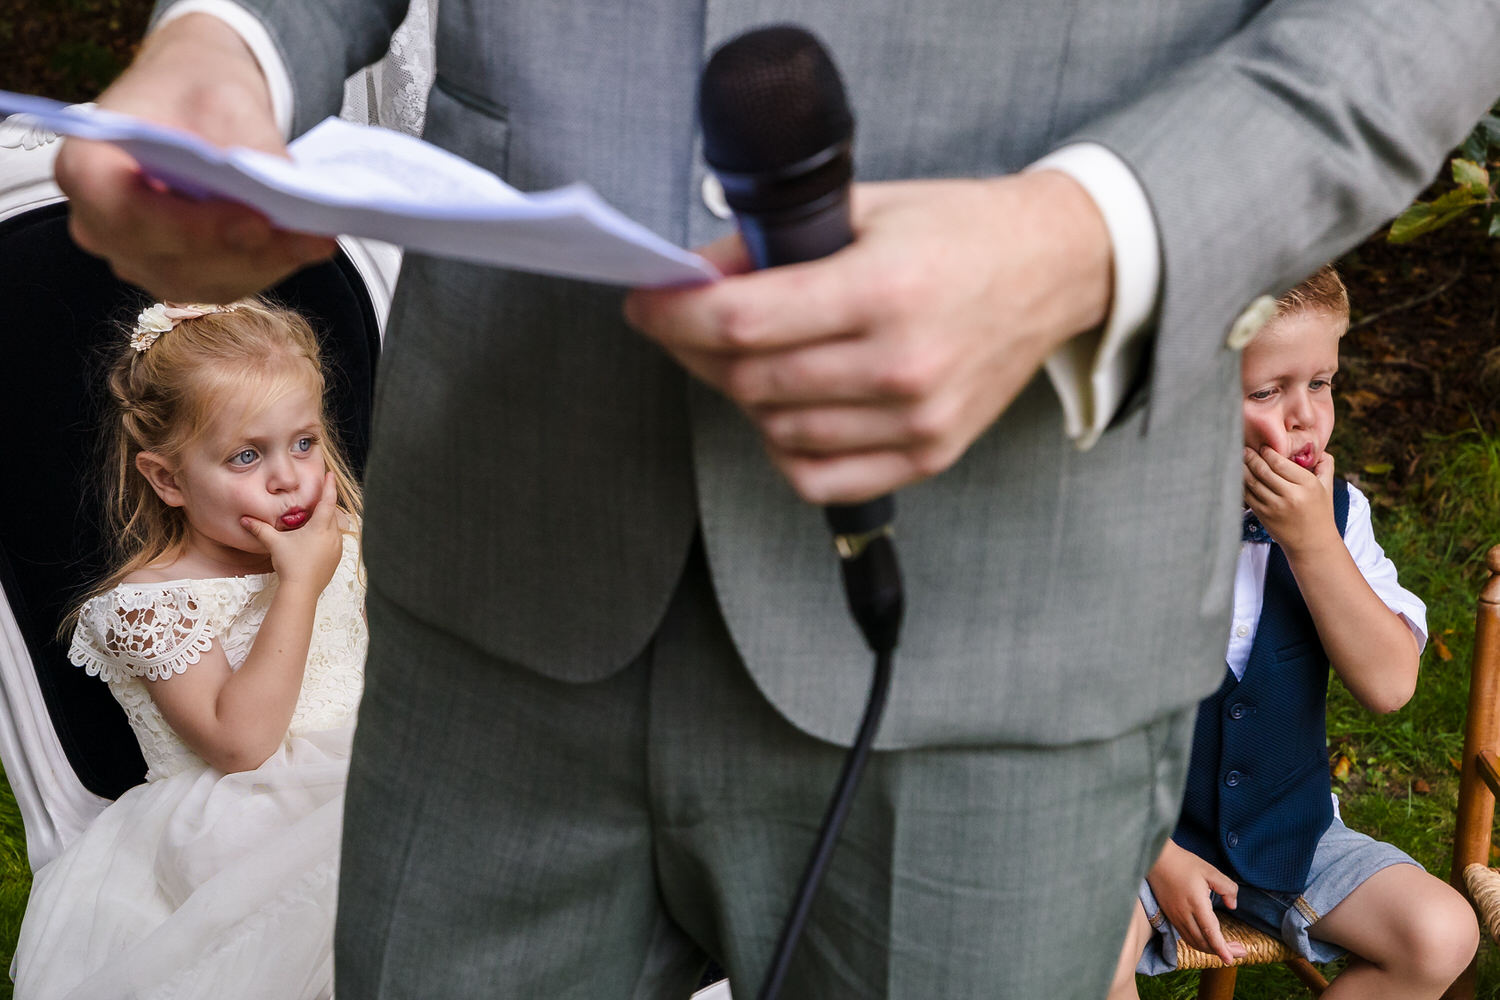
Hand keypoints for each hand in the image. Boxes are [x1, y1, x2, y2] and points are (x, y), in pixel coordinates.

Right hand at [54, 14, 335, 301]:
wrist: (192, 103)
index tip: (255, 222)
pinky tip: (304, 247)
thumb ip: (248, 144)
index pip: (128, 215)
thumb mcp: (222, 98)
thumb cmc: (191, 93)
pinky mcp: (175, 273)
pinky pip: (220, 283)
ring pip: (201, 281)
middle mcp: (100, 224)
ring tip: (315, 240)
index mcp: (86, 168)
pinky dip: (266, 268)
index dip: (194, 228)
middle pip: (169, 259)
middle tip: (303, 237)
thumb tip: (287, 189)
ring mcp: (136, 257)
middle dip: (243, 253)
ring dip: (264, 265)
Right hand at [240, 473, 342, 594]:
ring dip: (326, 522)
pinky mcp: (336, 559)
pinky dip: (327, 536)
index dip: (329, 486)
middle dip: (324, 505)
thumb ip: (260, 529)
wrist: (302, 590)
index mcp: (320, 527)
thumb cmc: (290, 564)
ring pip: (334, 528)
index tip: (331, 475)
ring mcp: (337, 548)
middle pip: (331, 514)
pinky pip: (334, 541)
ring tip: (314, 519)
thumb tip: (244, 519)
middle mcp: (333, 536)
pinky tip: (315, 539)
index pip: (328, 501)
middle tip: (317, 497)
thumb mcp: (274, 543)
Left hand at [623, 172, 1111, 503]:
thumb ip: (775, 243)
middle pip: (751, 381)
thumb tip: (696, 277)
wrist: (1053, 268)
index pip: (741, 322)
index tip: (644, 304)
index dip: (673, 316)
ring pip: (778, 432)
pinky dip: (784, 449)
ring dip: (743, 397)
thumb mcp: (865, 208)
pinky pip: (820, 478)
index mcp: (882, 289)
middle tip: (686, 326)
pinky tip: (785, 410)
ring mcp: (916, 419)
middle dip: (697, 353)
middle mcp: (900, 364)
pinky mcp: (929, 453)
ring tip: (750, 358)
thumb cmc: (960, 231)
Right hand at [1146, 841, 1246, 966]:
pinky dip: (1200, 943)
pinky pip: (1186, 936)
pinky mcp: (1170, 916)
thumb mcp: (1210, 871)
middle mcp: (1184, 914)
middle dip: (1222, 952)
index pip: (1210, 933)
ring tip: (1228, 948)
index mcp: (1196, 903)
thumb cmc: (1184, 863)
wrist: (1156, 859)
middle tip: (1240, 952)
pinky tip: (1209, 940)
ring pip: (1194, 942)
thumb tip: (1233, 905)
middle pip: (1203, 942)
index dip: (1222, 949)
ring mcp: (1175, 917)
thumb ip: (1227, 888)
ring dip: (1211, 949)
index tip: (1231, 960)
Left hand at [1243, 446, 1337, 555]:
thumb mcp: (1327, 487)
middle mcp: (1290, 495)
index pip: (1280, 463)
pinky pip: (1247, 495)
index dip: (1267, 452)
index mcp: (1307, 484)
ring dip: (1242, 468)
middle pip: (1263, 470)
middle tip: (1245, 448)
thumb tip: (1319, 449)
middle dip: (1251, 457)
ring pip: (1252, 482)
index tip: (1263, 446)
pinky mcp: (1263, 515)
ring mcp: (1274, 506)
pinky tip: (1238, 475)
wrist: (1312, 543)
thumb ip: (1325, 465)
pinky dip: (1241, 483)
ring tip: (1238, 458)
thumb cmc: (1320, 512)